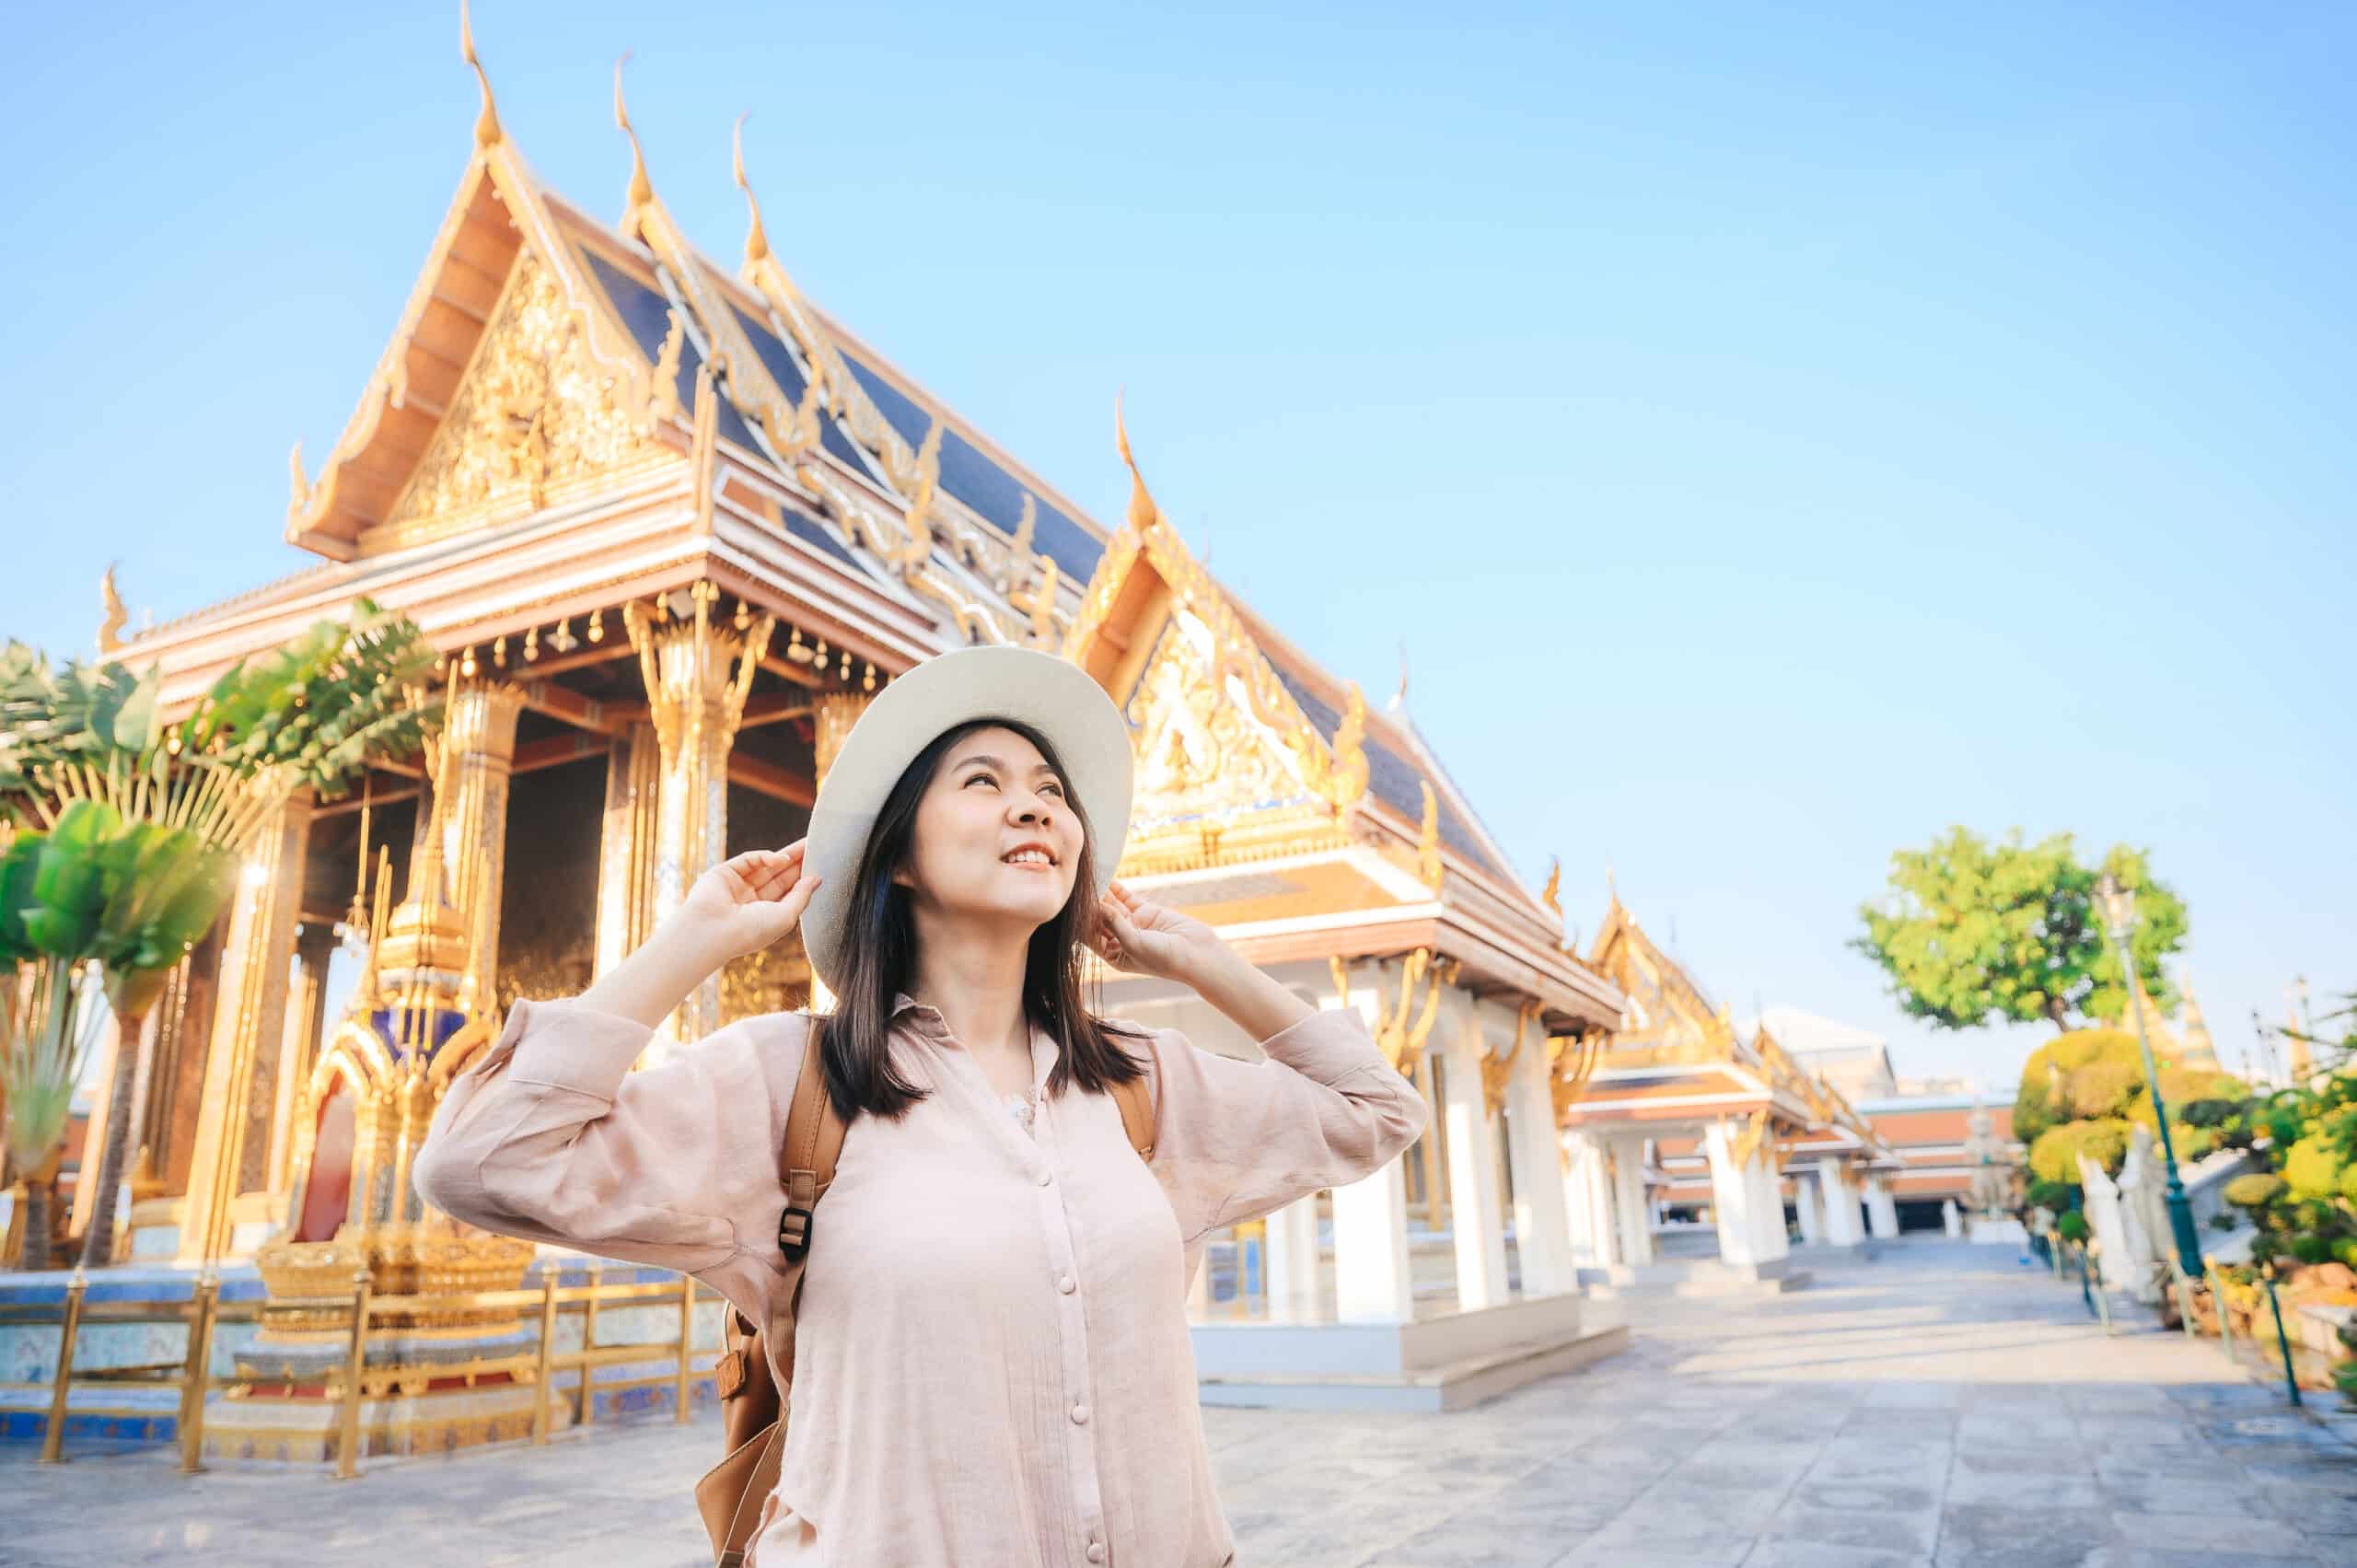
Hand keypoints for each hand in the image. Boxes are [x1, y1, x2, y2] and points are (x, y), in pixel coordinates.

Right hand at [678, 842, 821, 963]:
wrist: (714, 931)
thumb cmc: (750, 931)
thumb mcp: (785, 917)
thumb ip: (801, 896)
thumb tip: (816, 879)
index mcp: (764, 916)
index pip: (787, 893)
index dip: (803, 880)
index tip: (821, 868)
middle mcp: (750, 901)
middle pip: (779, 876)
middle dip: (797, 863)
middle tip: (816, 847)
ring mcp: (737, 886)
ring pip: (765, 865)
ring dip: (786, 855)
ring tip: (806, 846)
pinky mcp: (724, 872)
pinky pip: (749, 859)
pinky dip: (765, 856)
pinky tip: (781, 858)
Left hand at [1088, 880, 1220, 982]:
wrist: (1197, 954)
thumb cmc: (1165, 959)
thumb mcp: (1134, 944)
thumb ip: (1114, 923)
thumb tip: (1096, 905)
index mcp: (1114, 955)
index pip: (1090, 936)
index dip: (1081, 921)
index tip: (1072, 905)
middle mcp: (1120, 940)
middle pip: (1099, 919)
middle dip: (1090, 905)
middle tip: (1077, 886)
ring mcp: (1133, 925)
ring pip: (1112, 906)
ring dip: (1102, 893)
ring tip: (1090, 877)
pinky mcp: (1145, 912)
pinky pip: (1126, 898)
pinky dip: (1117, 888)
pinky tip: (1106, 876)